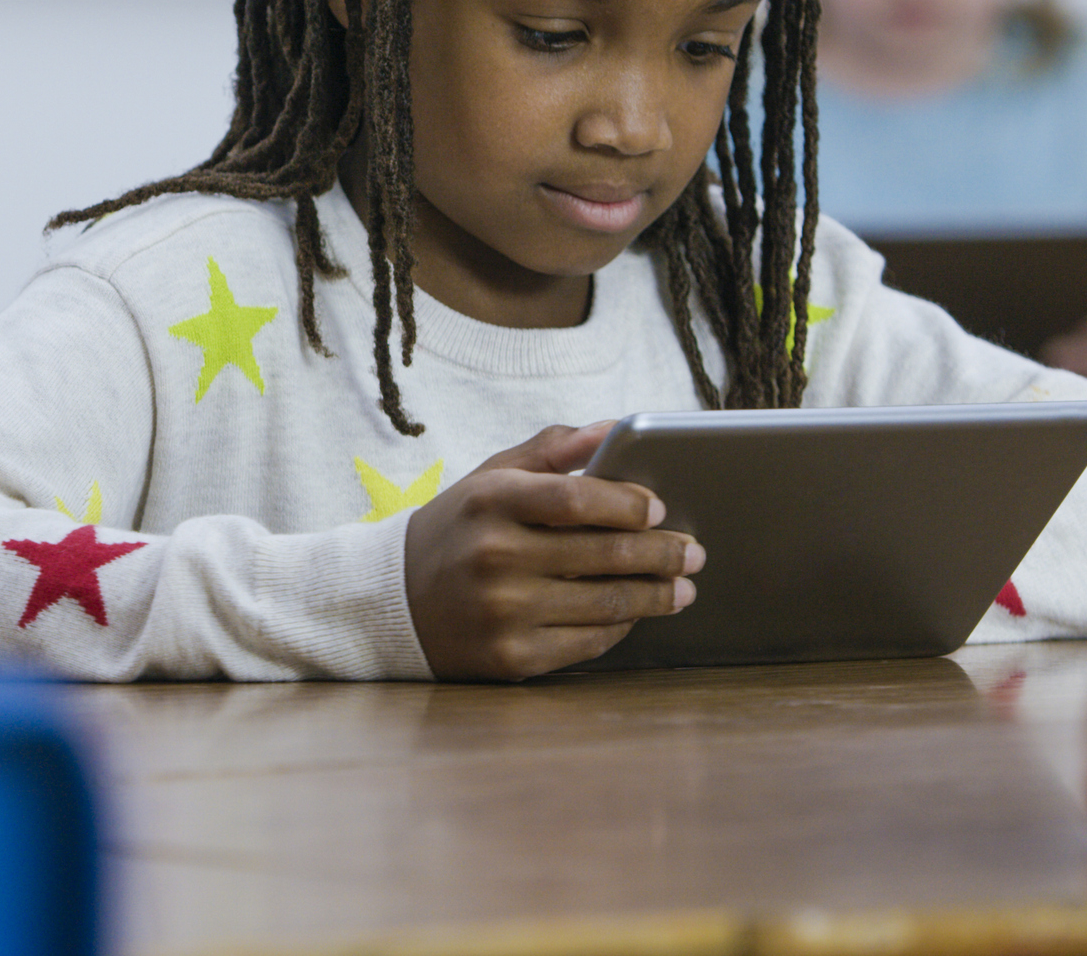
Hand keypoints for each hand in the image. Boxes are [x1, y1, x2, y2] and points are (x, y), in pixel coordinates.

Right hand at [403, 421, 703, 680]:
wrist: (392, 602)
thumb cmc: (458, 529)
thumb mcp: (491, 476)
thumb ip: (553, 449)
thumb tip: (618, 427)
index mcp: (490, 502)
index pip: (575, 499)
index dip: (627, 504)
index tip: (661, 508)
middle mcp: (495, 558)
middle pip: (602, 554)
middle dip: (662, 554)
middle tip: (694, 552)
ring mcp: (503, 613)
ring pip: (605, 604)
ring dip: (656, 595)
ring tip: (683, 588)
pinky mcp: (510, 658)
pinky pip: (586, 642)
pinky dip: (621, 627)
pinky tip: (639, 614)